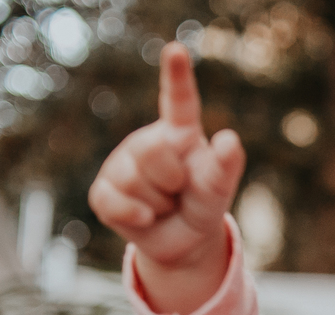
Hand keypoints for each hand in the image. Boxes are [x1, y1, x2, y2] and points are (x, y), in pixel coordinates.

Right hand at [88, 42, 245, 313]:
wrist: (183, 241)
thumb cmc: (203, 204)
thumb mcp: (219, 189)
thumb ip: (225, 166)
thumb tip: (230, 139)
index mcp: (180, 133)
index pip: (179, 102)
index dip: (176, 76)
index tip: (176, 51)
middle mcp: (148, 142)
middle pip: (152, 151)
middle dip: (172, 180)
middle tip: (179, 191)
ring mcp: (122, 164)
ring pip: (133, 181)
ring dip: (157, 203)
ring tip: (164, 204)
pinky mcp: (104, 191)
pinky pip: (115, 201)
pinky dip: (136, 216)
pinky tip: (145, 217)